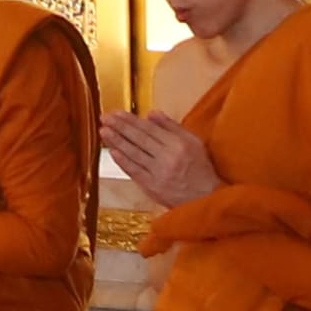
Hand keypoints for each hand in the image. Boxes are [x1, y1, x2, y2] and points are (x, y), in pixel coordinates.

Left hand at [99, 109, 223, 210]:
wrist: (206, 198)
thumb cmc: (200, 169)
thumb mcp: (194, 142)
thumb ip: (173, 127)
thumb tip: (152, 114)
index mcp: (178, 144)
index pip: (150, 129)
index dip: (131, 120)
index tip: (117, 113)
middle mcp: (168, 157)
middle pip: (140, 139)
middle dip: (120, 127)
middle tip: (105, 118)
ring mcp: (159, 173)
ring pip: (135, 154)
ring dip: (117, 141)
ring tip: (104, 131)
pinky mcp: (153, 187)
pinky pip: (135, 171)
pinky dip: (123, 161)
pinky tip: (113, 152)